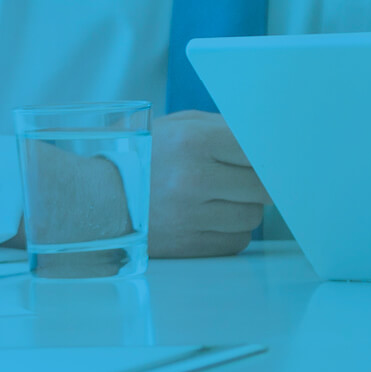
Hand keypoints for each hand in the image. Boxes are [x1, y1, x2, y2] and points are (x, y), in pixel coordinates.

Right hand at [147, 110, 267, 257]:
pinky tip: (208, 218)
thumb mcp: (177, 126)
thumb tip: (272, 143)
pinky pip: (237, 240)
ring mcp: (191, 216)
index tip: (276, 160)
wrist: (93, 197)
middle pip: (264, 187)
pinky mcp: (189, 245)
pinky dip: (230, 230)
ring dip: (243, 208)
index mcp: (192, 141)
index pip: (260, 150)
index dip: (271, 157)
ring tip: (217, 198)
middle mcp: (193, 179)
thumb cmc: (142, 157)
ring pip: (253, 216)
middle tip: (242, 178)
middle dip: (258, 183)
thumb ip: (224, 129)